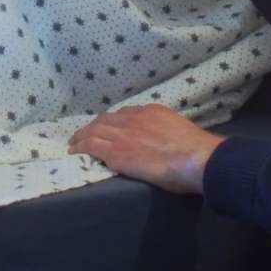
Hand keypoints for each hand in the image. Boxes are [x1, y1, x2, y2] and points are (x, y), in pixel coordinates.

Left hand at [67, 104, 223, 195]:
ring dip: (82, 136)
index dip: (115, 121)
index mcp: (152, 112)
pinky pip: (91, 146)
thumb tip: (168, 143)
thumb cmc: (197, 152)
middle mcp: (134, 119)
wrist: (196, 158)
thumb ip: (168, 133)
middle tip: (85, 134)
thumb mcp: (181, 131)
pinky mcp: (116, 153)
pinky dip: (80, 146)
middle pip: (106, 119)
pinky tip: (73, 151)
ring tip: (74, 143)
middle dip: (94, 126)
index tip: (110, 128)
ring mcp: (123, 135)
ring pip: (94, 130)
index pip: (126, 113)